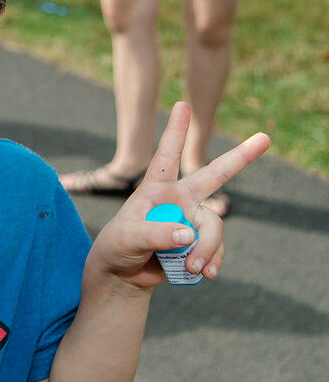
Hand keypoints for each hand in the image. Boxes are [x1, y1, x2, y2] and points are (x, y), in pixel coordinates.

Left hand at [88, 102, 269, 289]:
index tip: (182, 106)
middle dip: (240, 157)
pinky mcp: (200, 242)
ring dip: (206, 249)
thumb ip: (156, 234)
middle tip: (265, 138)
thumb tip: (189, 235)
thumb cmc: (117, 247)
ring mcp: (192, 219)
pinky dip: (212, 261)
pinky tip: (205, 274)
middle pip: (215, 176)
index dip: (174, 132)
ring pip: (214, 227)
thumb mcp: (128, 238)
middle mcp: (179, 199)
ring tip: (194, 268)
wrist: (123, 275)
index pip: (166, 156)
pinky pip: (216, 248)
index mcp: (156, 188)